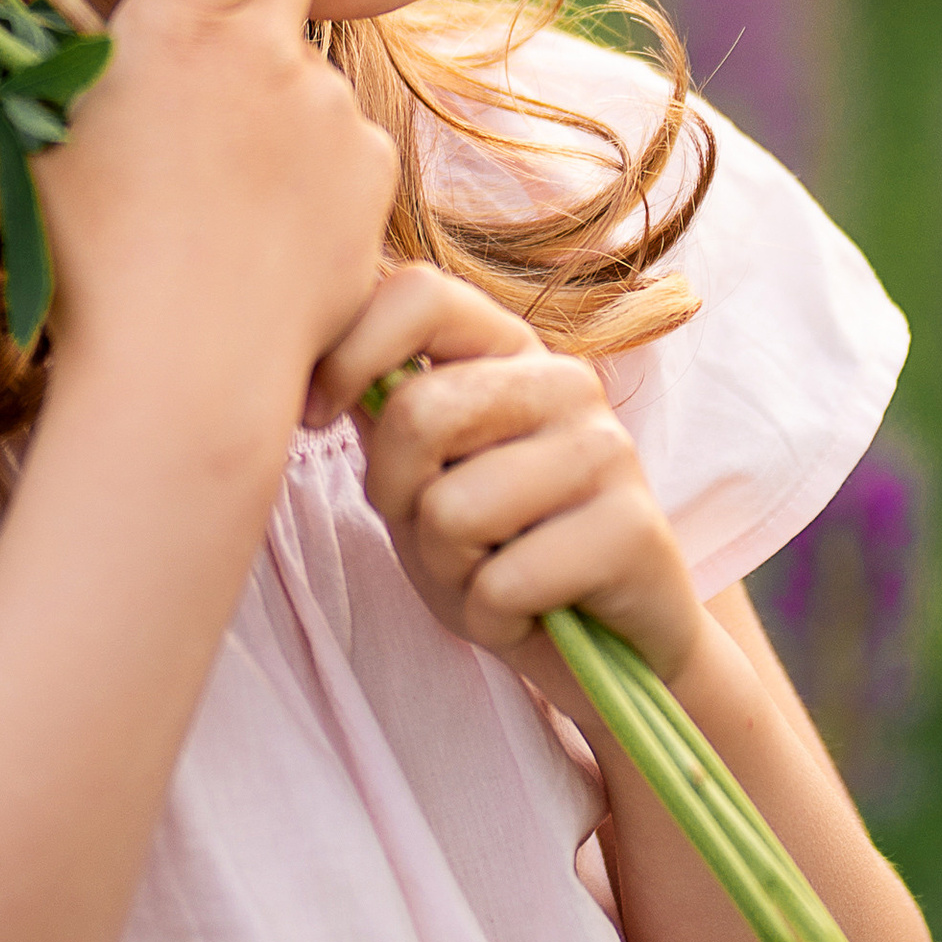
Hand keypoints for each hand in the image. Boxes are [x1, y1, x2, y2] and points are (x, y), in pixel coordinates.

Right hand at [39, 0, 394, 423]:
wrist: (182, 377)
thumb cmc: (82, 259)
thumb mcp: (41, 128)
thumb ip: (75, 46)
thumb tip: (73, 1)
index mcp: (183, 18)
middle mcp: (273, 50)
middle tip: (209, 18)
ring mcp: (334, 116)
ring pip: (307, 67)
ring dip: (270, 92)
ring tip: (205, 188)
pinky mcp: (372, 180)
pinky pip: (342, 144)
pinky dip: (307, 165)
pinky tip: (253, 229)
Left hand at [310, 265, 707, 691]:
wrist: (604, 647)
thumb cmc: (497, 552)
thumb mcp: (418, 476)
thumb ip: (379, 408)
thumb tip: (306, 343)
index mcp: (508, 349)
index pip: (419, 294)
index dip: (346, 355)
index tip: (317, 415)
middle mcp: (564, 381)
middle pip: (419, 412)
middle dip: (395, 495)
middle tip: (436, 531)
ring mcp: (607, 448)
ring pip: (452, 510)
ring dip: (450, 570)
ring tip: (493, 573)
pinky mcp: (634, 529)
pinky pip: (503, 584)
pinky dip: (493, 620)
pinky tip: (528, 615)